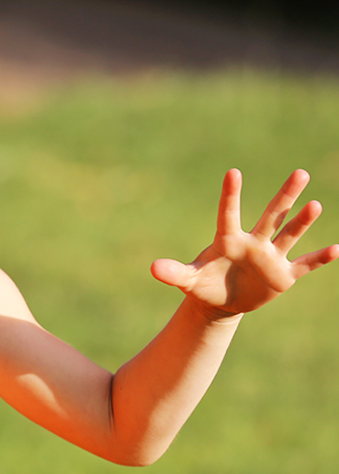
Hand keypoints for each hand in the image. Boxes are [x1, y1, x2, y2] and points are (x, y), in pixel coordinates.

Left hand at [150, 169, 338, 318]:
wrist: (221, 301)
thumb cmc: (204, 284)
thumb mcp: (188, 280)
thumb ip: (174, 273)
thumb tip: (153, 269)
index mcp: (229, 240)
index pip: (228, 214)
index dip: (229, 195)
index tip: (232, 172)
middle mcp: (254, 243)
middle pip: (272, 215)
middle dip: (285, 197)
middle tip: (299, 173)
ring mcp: (270, 257)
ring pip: (289, 235)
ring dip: (302, 222)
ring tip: (316, 205)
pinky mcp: (283, 275)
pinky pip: (304, 264)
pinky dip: (319, 259)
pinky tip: (337, 249)